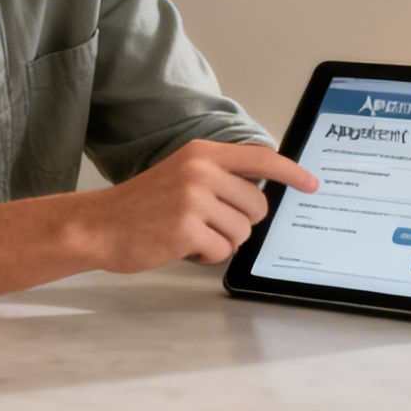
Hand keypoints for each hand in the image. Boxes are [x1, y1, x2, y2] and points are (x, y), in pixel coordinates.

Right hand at [82, 141, 316, 271]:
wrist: (99, 225)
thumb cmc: (142, 205)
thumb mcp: (181, 174)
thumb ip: (218, 177)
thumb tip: (260, 195)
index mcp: (202, 154)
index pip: (261, 159)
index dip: (292, 173)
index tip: (312, 184)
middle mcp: (201, 171)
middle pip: (257, 206)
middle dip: (240, 223)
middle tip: (207, 224)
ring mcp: (194, 199)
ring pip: (242, 232)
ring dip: (221, 241)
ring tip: (189, 233)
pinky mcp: (187, 228)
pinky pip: (222, 251)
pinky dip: (206, 256)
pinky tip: (181, 246)